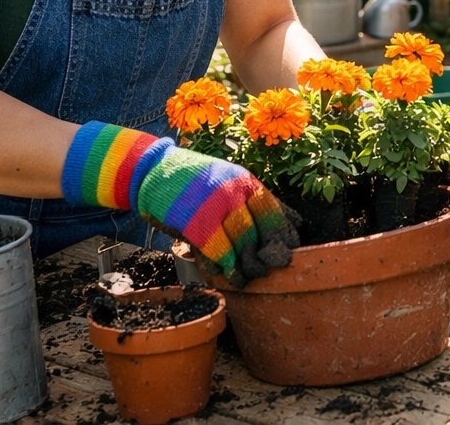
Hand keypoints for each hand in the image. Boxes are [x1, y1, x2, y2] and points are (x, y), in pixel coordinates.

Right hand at [62, 123, 298, 286]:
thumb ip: (257, 202)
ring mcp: (213, 203)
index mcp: (245, 181)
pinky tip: (220, 272)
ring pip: (240, 242)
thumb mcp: (230, 182)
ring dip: (243, 265)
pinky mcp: (192, 218)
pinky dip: (219, 264)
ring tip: (242, 278)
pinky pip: (214, 248)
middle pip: (259, 230)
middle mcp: (233, 190)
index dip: (283, 236)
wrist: (152, 170)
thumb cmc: (195, 182)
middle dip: (265, 255)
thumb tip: (297, 224)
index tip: (288, 254)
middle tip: (265, 271)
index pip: (274, 211)